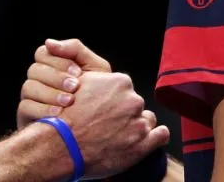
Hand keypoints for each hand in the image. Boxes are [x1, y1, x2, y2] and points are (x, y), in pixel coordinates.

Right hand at [17, 38, 112, 128]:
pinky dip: (42, 109)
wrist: (100, 130)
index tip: (79, 73)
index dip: (60, 62)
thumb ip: (76, 50)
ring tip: (69, 102)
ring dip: (50, 93)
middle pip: (35, 69)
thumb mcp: (94, 69)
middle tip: (75, 88)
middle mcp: (38, 80)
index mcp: (51, 66)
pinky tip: (59, 115)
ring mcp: (30, 98)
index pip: (43, 53)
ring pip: (28, 87)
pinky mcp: (26, 117)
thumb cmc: (99, 96)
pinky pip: (25, 107)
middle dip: (56, 77)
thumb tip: (49, 42)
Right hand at [55, 71, 170, 178]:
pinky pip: (161, 135)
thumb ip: (100, 79)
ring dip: (137, 126)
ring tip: (118, 135)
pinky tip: (142, 140)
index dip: (115, 99)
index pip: (125, 88)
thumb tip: (106, 78)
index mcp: (120, 82)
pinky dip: (154, 137)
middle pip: (135, 104)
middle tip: (108, 124)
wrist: (62, 145)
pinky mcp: (143, 143)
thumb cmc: (68, 117)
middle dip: (125, 113)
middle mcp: (133, 100)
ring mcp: (139, 123)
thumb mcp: (80, 85)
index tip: (106, 108)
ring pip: (147, 120)